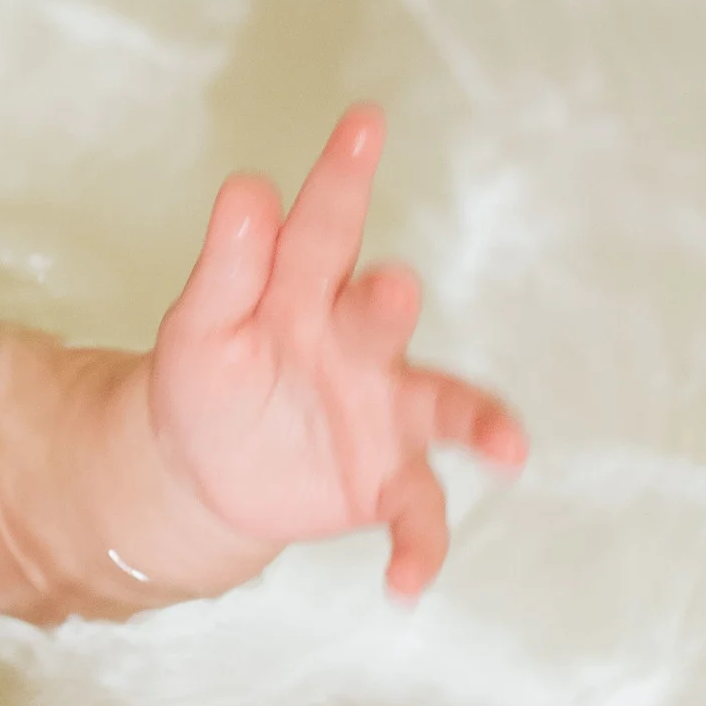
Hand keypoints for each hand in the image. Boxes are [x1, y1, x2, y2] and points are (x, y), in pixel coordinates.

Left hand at [150, 106, 527, 597]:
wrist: (200, 469)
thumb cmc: (206, 377)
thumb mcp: (199, 324)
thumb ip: (226, 264)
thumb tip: (246, 187)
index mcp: (304, 291)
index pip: (321, 227)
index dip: (341, 175)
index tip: (361, 121)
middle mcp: (358, 344)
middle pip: (379, 316)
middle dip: (386, 304)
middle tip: (390, 288)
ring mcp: (382, 412)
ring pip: (440, 408)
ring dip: (476, 421)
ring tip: (506, 445)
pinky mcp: (385, 478)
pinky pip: (418, 511)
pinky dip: (420, 545)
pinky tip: (406, 584)